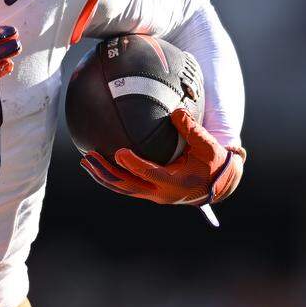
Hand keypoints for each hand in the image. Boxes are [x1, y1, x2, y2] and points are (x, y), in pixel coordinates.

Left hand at [80, 108, 244, 205]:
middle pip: (127, 185)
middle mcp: (161, 193)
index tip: (119, 152)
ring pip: (123, 188)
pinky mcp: (150, 192)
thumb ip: (191, 129)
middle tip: (89, 156)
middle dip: (106, 171)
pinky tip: (98, 166)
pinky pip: (126, 186)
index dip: (133, 164)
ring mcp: (153, 194)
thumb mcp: (208, 145)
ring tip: (86, 161)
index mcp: (175, 182)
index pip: (149, 173)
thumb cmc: (213, 162)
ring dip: (103, 175)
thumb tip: (175, 112)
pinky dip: (111, 177)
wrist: (219, 184)